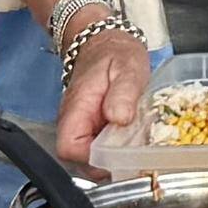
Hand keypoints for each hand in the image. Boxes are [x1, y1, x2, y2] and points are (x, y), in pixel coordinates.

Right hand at [49, 14, 153, 158]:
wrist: (107, 42)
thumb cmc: (115, 53)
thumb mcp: (126, 67)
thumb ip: (123, 92)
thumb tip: (119, 118)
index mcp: (76, 108)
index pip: (69, 148)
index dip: (92, 159)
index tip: (117, 155)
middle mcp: (75, 122)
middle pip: (80, 161)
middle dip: (108, 164)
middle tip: (136, 156)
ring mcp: (84, 127)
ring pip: (92, 158)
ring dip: (116, 159)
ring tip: (139, 148)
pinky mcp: (94, 129)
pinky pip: (102, 148)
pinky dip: (119, 150)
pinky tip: (136, 141)